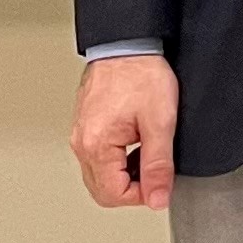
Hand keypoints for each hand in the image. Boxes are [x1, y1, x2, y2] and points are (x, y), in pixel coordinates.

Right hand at [71, 53, 178, 208]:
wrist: (127, 45)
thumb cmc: (141, 74)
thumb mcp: (160, 122)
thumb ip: (158, 164)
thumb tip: (158, 198)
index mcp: (96, 145)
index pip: (113, 195)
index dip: (142, 195)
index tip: (161, 183)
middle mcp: (81, 143)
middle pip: (103, 190)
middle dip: (132, 189)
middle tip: (157, 172)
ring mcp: (81, 135)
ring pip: (99, 175)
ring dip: (125, 175)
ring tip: (149, 154)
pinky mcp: (86, 126)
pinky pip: (98, 157)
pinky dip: (118, 161)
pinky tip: (138, 145)